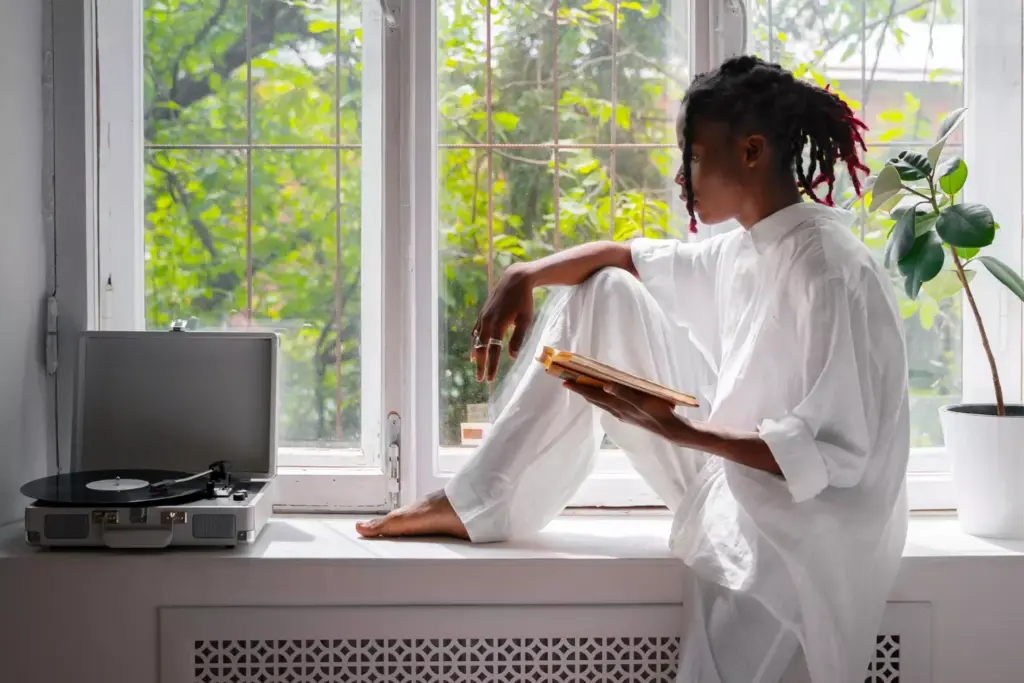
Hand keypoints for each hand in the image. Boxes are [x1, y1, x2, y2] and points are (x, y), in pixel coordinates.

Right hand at [471, 263, 534, 381]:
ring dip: (476, 354)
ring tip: (475, 366)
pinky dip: (474, 341)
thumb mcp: (525, 320)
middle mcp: (487, 322)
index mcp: (498, 325)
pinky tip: (475, 348)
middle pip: (481, 348)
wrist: (514, 279)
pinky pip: (475, 330)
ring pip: (476, 340)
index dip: (491, 366)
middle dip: (481, 365)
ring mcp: (483, 317)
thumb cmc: (524, 301)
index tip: (490, 379)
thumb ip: (518, 339)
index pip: (493, 351)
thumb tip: (512, 357)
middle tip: (480, 379)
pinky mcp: (483, 313)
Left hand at [564, 381, 683, 441]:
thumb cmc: (658, 412)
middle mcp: (617, 411)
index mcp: (618, 405)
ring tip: (582, 388)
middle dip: (581, 390)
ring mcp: (622, 414)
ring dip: (591, 395)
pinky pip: (610, 406)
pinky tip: (605, 398)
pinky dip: (602, 399)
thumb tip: (606, 386)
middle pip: (594, 399)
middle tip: (569, 382)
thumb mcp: (642, 401)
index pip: (594, 395)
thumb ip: (624, 393)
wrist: (669, 429)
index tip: (565, 381)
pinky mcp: (628, 416)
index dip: (580, 388)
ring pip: (601, 403)